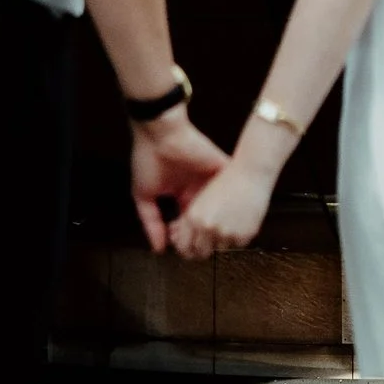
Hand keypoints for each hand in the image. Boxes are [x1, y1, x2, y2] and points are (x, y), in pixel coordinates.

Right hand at [130, 103, 230, 252]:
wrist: (160, 134)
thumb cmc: (148, 160)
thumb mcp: (145, 196)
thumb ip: (151, 223)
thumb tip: (158, 249)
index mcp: (183, 194)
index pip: (191, 222)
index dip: (188, 237)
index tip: (186, 249)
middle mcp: (200, 190)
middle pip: (209, 218)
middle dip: (206, 234)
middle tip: (205, 248)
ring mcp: (212, 181)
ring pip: (225, 207)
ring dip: (222, 222)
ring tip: (221, 238)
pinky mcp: (223, 171)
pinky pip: (237, 189)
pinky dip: (238, 203)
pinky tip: (238, 218)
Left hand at [169, 153, 275, 258]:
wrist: (250, 174)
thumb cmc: (226, 182)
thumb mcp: (200, 199)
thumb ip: (187, 221)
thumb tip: (177, 238)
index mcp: (193, 217)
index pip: (185, 247)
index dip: (188, 250)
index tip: (191, 249)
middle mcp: (207, 227)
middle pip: (202, 253)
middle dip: (205, 249)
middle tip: (211, 240)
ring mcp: (226, 233)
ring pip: (221, 249)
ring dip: (223, 240)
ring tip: (229, 220)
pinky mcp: (244, 235)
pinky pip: (238, 244)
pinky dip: (239, 235)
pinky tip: (240, 219)